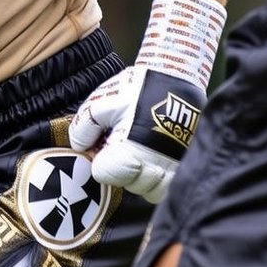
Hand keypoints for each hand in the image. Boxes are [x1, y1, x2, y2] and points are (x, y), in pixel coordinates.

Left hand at [69, 64, 204, 204]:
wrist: (176, 76)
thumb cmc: (139, 87)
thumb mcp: (102, 100)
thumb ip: (83, 126)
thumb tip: (80, 147)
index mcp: (132, 151)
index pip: (105, 175)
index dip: (100, 160)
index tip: (104, 144)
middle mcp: (156, 165)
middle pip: (129, 185)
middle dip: (122, 169)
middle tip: (122, 144)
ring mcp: (174, 167)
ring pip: (152, 191)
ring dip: (142, 177)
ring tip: (140, 152)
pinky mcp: (187, 164)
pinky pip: (170, 185)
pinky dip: (160, 176)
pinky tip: (154, 155)